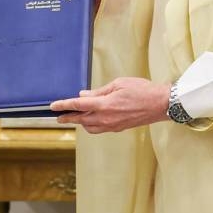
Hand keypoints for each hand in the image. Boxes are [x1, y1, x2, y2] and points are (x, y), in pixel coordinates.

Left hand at [50, 77, 169, 132]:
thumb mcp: (118, 84)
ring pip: (89, 127)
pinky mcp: (118, 128)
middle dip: (68, 117)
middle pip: (81, 119)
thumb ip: (99, 91)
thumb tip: (84, 95)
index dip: (64, 105)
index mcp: (105, 104)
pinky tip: (90, 120)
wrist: (159, 104)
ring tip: (73, 117)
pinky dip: (90, 125)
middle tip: (57, 116)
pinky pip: (99, 129)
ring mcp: (112, 125)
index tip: (53, 106)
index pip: (78, 105)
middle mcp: (106, 118)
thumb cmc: (141, 90)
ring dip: (79, 122)